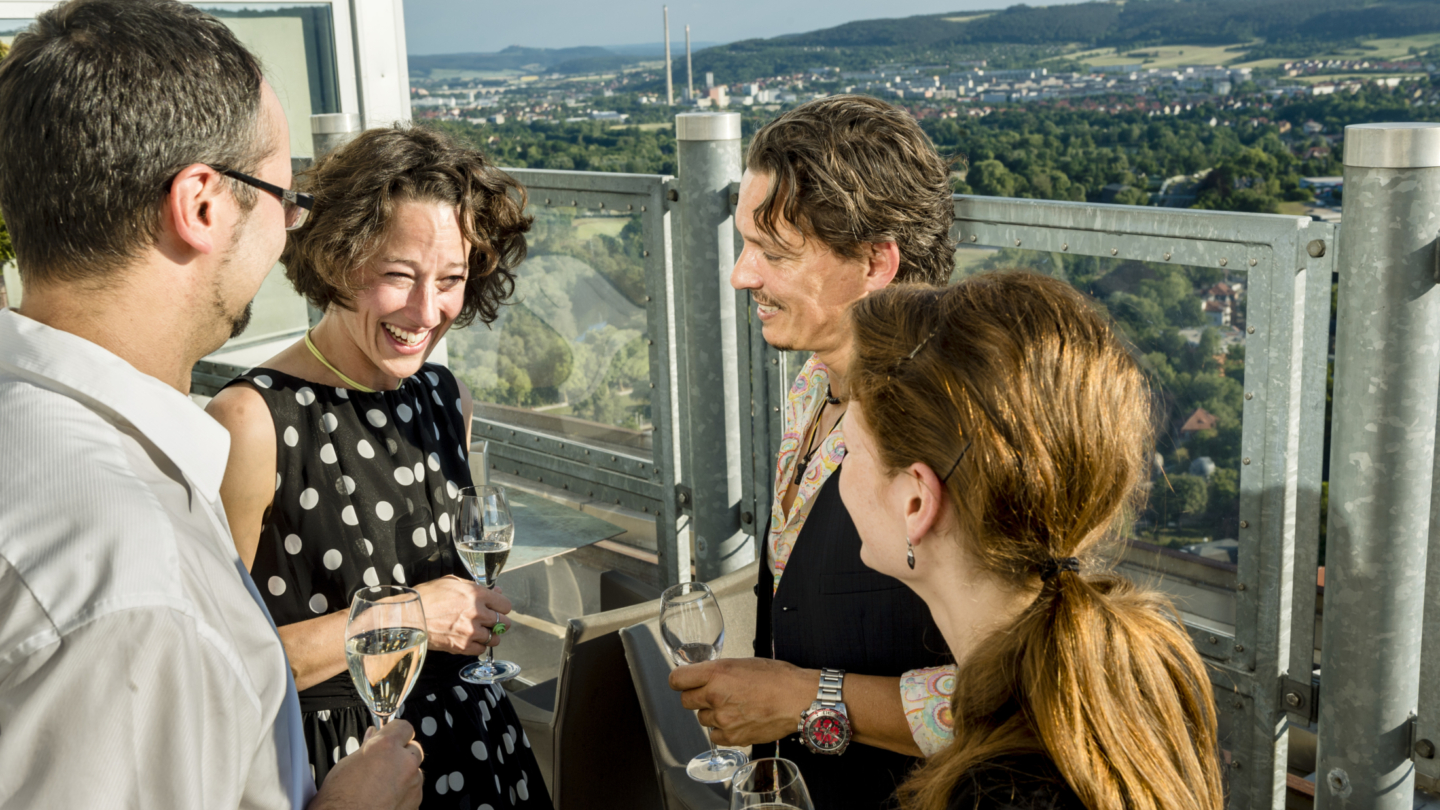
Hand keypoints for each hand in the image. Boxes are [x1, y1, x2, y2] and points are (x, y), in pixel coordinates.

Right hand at [309, 719, 423, 809]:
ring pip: (414, 772)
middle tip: (382, 764)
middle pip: (412, 749)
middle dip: (400, 754)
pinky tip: (385, 799)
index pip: (403, 727)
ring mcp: (412, 785)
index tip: (390, 736)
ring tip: (380, 787)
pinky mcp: (415, 803)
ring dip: (403, 775)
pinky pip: (414, 791)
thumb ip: (367, 746)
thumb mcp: (346, 765)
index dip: (395, 732)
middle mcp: (404, 763)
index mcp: (386, 747)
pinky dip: (404, 794)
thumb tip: (374, 735)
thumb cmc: (338, 801)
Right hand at [412, 575, 512, 654]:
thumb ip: (475, 586)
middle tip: (490, 622)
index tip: (497, 608)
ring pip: (495, 638)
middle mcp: (477, 612)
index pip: (505, 604)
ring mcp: (470, 631)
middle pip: (504, 622)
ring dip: (490, 635)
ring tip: (481, 632)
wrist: (409, 617)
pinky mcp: (462, 646)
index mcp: (476, 594)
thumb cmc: (427, 597)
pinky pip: (481, 649)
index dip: (502, 607)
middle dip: (499, 622)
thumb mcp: (451, 582)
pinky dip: (478, 646)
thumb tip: (495, 591)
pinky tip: (471, 640)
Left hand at [669, 657, 817, 746]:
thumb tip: (703, 676)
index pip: (677, 679)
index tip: (684, 682)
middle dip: (698, 697)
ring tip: (735, 706)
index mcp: (716, 673)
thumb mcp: (743, 663)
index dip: (680, 681)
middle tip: (715, 694)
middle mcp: (715, 696)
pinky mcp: (732, 737)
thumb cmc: (777, 678)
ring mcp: (723, 719)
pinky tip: (738, 720)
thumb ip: (719, 671)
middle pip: (687, 701)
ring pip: (702, 719)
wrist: (798, 699)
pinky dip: (723, 731)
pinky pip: (715, 736)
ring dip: (713, 714)